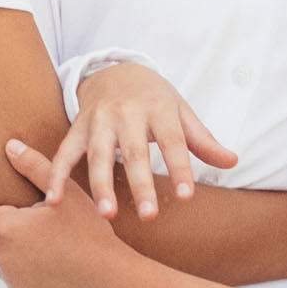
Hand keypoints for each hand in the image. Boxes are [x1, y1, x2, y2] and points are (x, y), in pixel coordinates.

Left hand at [0, 140, 130, 287]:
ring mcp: (12, 280)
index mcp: (6, 229)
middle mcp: (2, 257)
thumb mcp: (65, 192)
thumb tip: (11, 148)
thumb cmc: (89, 234)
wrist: (109, 278)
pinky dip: (30, 275)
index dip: (0, 211)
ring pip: (5, 261)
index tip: (24, 212)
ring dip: (19, 254)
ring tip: (53, 248)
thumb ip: (34, 166)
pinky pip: (17, 282)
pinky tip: (55, 268)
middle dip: (10, 232)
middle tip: (44, 228)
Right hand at [54, 63, 236, 218]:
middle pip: (134, 152)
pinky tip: (53, 200)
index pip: (172, 141)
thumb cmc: (155, 99)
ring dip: (101, 186)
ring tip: (108, 215)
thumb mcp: (181, 112)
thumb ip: (203, 140)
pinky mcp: (77, 128)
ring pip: (98, 155)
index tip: (186, 197)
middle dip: (140, 184)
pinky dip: (57, 175)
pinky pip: (65, 153)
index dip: (180, 168)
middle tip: (149, 216)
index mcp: (158, 108)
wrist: (115, 70)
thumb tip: (233, 161)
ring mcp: (99, 121)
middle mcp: (127, 114)